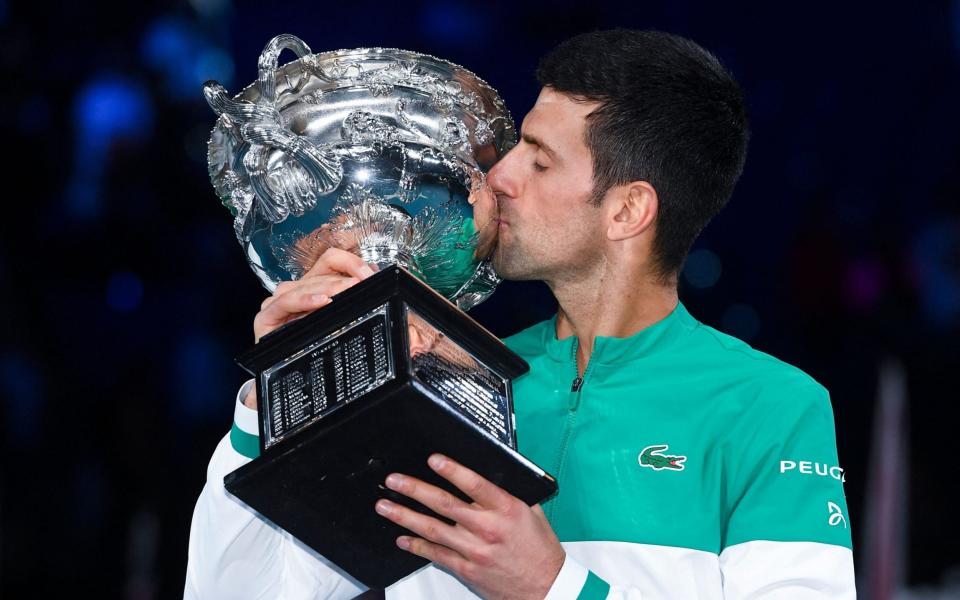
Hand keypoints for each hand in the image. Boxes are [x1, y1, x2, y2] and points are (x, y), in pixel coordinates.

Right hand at [242, 247, 376, 408]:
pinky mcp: (266, 316)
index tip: (371, 274)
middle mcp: (296, 289)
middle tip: (365, 284)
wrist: (284, 383)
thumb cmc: (314, 349)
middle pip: (322, 271)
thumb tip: (375, 281)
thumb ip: (353, 301)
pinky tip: (322, 301)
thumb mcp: (339, 322)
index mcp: (313, 285)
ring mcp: (279, 301)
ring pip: (306, 284)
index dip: (352, 262)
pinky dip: (304, 300)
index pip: (332, 259)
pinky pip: (285, 302)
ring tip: (349, 291)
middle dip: (347, 277)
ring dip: (330, 286)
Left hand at [374, 454, 564, 599]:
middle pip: (444, 504)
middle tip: (394, 480)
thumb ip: (509, 493)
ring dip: (405, 516)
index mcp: (506, 509)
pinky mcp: (467, 569)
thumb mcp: (532, 512)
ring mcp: (474, 550)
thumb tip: (491, 472)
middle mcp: (487, 528)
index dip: (452, 470)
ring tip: (385, 506)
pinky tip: (402, 538)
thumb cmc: (540, 550)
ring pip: (432, 529)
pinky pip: (436, 555)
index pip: (474, 484)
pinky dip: (416, 546)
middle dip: (414, 489)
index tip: (433, 459)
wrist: (545, 588)